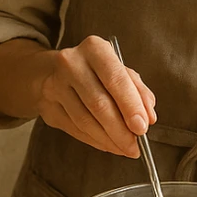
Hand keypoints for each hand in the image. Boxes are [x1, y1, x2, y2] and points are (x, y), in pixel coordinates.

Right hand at [36, 35, 156, 157]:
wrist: (51, 71)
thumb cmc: (94, 71)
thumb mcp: (119, 69)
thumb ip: (138, 90)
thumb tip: (148, 116)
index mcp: (94, 48)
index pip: (115, 79)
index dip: (130, 106)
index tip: (142, 127)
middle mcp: (71, 64)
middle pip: (99, 104)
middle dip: (120, 130)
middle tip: (135, 146)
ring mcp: (55, 86)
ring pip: (85, 121)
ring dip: (109, 140)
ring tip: (125, 148)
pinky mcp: (47, 107)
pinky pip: (75, 129)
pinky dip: (95, 141)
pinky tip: (108, 144)